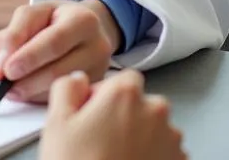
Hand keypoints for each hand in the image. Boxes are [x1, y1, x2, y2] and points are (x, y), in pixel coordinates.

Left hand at [0, 0, 117, 102]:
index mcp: (83, 20)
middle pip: (59, 69)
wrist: (84, 28)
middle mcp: (97, 46)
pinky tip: (28, 93)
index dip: (29, 57)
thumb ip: (13, 34)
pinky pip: (66, 96)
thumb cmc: (54, 19)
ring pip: (62, 87)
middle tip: (5, 85)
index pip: (54, 41)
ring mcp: (100, 71)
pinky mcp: (96, 88)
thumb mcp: (33, 14)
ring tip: (12, 90)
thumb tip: (0, 69)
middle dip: (28, 79)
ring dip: (32, 91)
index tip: (6, 70)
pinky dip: (41, 97)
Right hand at [39, 70, 185, 159]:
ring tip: (114, 154)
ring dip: (139, 134)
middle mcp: (155, 112)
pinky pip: (165, 150)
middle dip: (124, 113)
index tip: (93, 110)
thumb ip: (66, 86)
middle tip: (101, 135)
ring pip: (154, 127)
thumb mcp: (56, 120)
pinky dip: (151, 154)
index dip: (106, 92)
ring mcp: (171, 141)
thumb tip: (78, 80)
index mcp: (125, 93)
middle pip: (141, 101)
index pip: (124, 76)